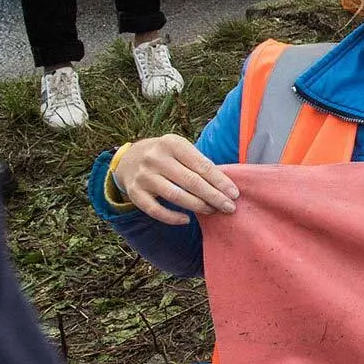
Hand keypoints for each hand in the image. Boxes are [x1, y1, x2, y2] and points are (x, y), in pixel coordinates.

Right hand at [111, 135, 238, 226]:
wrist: (129, 158)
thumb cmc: (166, 155)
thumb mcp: (181, 149)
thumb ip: (199, 162)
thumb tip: (226, 185)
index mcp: (172, 144)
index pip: (201, 165)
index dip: (220, 181)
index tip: (234, 194)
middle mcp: (155, 158)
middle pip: (191, 181)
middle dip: (213, 196)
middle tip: (229, 207)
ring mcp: (143, 176)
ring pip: (175, 195)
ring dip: (197, 206)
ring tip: (212, 211)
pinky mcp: (134, 192)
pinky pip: (155, 210)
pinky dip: (172, 217)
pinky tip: (186, 219)